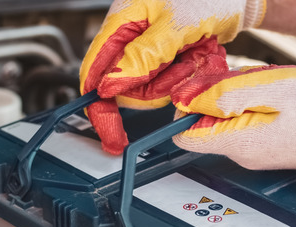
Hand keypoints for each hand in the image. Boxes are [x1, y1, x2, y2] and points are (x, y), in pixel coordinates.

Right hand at [80, 0, 265, 153]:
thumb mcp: (175, 24)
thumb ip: (143, 56)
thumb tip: (111, 85)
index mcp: (120, 23)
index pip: (94, 73)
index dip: (101, 107)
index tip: (113, 135)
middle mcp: (130, 38)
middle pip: (127, 88)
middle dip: (157, 86)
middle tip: (182, 62)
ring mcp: (149, 50)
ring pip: (152, 89)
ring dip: (178, 78)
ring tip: (195, 51)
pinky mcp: (167, 58)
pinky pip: (171, 83)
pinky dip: (188, 74)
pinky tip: (200, 53)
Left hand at [171, 65, 295, 183]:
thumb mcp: (277, 89)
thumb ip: (230, 95)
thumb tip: (193, 99)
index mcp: (241, 143)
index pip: (186, 135)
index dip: (186, 106)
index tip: (201, 85)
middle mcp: (246, 154)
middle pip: (209, 122)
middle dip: (220, 94)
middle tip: (252, 78)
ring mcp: (260, 153)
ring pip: (232, 117)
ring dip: (244, 96)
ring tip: (275, 87)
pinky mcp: (274, 146)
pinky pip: (252, 120)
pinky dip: (260, 102)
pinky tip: (284, 95)